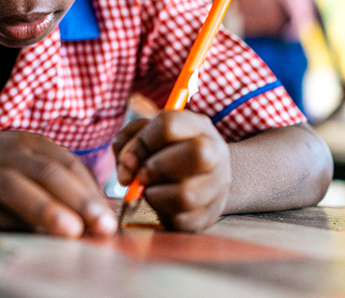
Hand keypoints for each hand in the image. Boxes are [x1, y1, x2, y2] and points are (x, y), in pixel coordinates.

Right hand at [0, 130, 116, 237]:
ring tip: (72, 230)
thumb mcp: (24, 157)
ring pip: (18, 188)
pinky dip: (11, 223)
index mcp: (31, 143)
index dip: (92, 192)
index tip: (111, 218)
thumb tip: (96, 212)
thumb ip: (55, 177)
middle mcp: (9, 154)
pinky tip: (30, 237)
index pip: (69, 165)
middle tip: (103, 226)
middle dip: (80, 201)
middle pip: (49, 174)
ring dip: (47, 209)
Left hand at [113, 110, 230, 231]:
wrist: (201, 178)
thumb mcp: (145, 136)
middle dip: (157, 168)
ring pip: (187, 195)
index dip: (141, 143)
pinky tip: (161, 204)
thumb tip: (126, 171)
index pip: (168, 124)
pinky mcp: (211, 214)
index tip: (127, 160)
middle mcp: (216, 152)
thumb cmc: (165, 151)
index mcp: (197, 125)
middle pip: (197, 153)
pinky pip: (182, 220)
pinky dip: (163, 213)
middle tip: (141, 177)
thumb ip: (127, 143)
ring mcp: (218, 185)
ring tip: (150, 191)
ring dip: (156, 195)